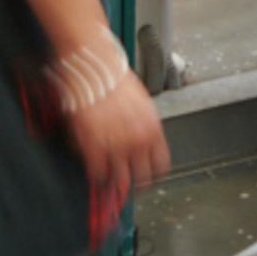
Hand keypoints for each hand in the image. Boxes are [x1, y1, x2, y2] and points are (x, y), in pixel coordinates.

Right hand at [64, 67, 170, 213]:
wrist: (96, 70)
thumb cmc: (117, 82)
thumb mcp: (142, 105)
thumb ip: (145, 128)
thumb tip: (142, 144)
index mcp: (153, 131)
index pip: (161, 167)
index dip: (153, 175)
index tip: (147, 177)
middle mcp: (139, 142)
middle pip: (142, 179)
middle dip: (134, 183)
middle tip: (126, 183)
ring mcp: (117, 147)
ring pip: (121, 182)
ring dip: (115, 184)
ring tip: (110, 182)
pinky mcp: (95, 148)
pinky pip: (98, 174)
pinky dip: (97, 176)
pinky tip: (96, 170)